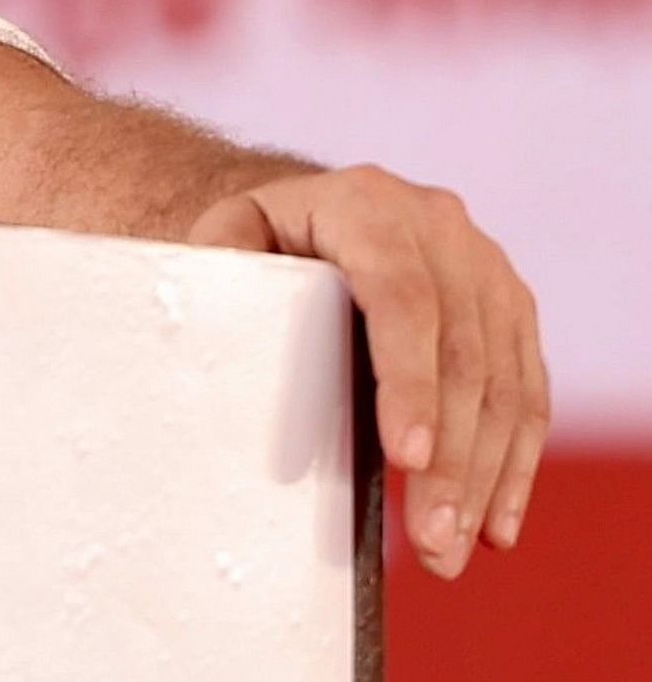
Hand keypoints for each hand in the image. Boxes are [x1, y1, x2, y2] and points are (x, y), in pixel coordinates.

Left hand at [190, 165, 545, 578]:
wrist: (308, 210)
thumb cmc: (256, 239)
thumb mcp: (227, 237)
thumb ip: (223, 274)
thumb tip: (223, 346)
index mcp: (368, 204)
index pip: (402, 299)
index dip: (409, 382)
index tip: (408, 458)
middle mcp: (439, 227)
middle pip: (460, 355)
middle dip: (451, 458)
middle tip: (431, 538)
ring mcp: (486, 267)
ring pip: (504, 385)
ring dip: (485, 476)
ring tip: (451, 546)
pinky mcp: (511, 310)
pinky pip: (527, 394)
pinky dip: (515, 463)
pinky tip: (493, 522)